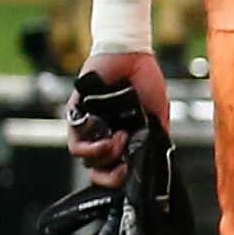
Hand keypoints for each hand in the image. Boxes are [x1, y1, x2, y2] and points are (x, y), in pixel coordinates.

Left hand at [71, 48, 170, 182]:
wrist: (132, 55)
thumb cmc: (145, 78)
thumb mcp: (158, 112)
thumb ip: (158, 135)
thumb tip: (158, 159)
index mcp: (121, 136)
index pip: (113, 169)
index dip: (119, 179)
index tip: (131, 174)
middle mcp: (103, 135)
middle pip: (97, 171)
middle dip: (110, 176)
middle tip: (124, 167)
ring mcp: (89, 127)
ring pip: (86, 161)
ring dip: (106, 156)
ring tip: (121, 138)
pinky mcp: (76, 116)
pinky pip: (75, 143)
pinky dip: (92, 147)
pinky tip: (110, 137)